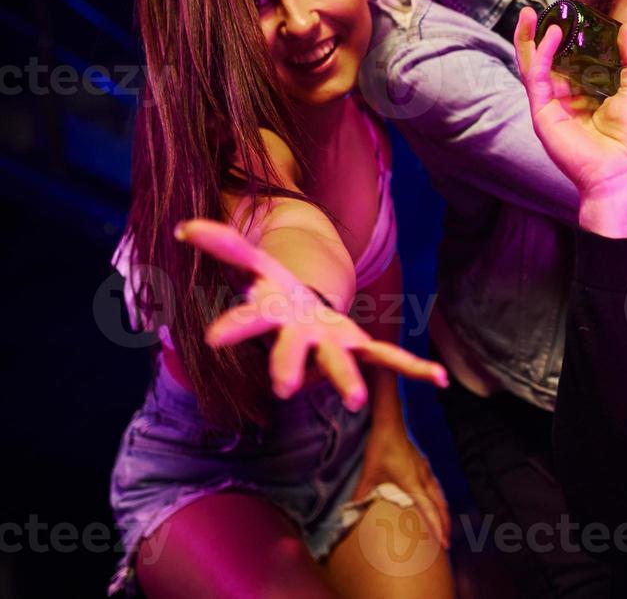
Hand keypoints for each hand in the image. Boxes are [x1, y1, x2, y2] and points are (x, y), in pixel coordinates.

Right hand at [180, 219, 448, 409]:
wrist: (305, 319)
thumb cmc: (277, 294)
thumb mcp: (255, 263)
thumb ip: (224, 245)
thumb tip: (182, 227)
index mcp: (274, 318)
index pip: (249, 322)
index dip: (235, 327)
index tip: (215, 337)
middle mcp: (302, 340)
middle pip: (292, 355)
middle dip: (287, 369)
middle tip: (282, 390)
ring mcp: (333, 347)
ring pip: (341, 364)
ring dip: (347, 380)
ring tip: (357, 401)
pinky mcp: (362, 347)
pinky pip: (392, 359)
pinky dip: (416, 370)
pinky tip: (443, 379)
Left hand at [356, 422, 450, 549]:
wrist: (390, 424)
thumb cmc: (379, 448)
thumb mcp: (368, 473)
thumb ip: (362, 495)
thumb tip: (349, 515)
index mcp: (412, 482)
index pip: (429, 509)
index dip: (436, 527)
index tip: (442, 544)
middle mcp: (424, 478)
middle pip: (440, 505)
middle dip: (444, 525)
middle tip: (446, 545)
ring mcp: (426, 470)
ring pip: (440, 496)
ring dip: (443, 513)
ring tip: (444, 529)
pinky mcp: (424, 465)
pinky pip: (436, 487)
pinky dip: (438, 501)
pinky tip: (434, 504)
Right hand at [514, 6, 626, 235]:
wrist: (622, 173)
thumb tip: (626, 29)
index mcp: (587, 97)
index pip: (571, 62)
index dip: (568, 40)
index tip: (570, 16)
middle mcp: (566, 100)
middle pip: (546, 62)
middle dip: (539, 36)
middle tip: (538, 10)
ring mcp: (552, 107)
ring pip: (533, 67)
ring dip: (529, 40)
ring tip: (529, 13)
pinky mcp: (543, 114)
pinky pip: (537, 79)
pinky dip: (541, 56)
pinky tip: (552, 37)